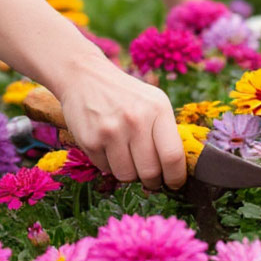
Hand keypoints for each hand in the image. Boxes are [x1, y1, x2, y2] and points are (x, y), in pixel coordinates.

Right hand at [50, 56, 186, 190]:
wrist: (85, 77)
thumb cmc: (125, 94)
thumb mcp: (154, 102)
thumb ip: (166, 132)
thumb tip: (175, 169)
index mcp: (157, 109)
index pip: (172, 156)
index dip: (176, 177)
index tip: (175, 183)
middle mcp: (136, 120)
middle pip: (150, 172)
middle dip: (152, 181)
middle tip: (150, 177)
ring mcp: (111, 131)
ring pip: (127, 176)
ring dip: (130, 173)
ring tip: (127, 157)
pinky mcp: (91, 141)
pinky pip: (106, 169)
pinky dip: (109, 164)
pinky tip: (108, 146)